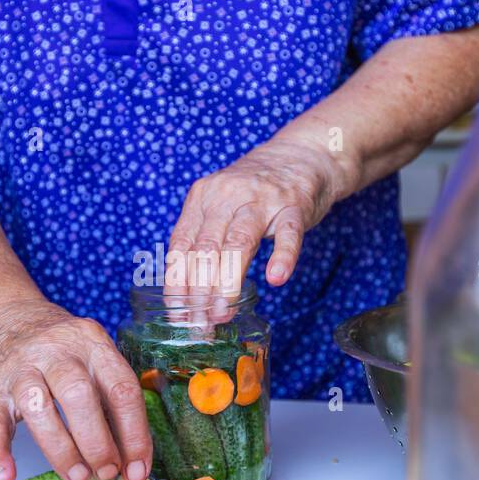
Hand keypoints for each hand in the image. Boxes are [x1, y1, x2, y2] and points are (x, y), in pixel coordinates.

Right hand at [0, 297, 151, 479]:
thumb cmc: (56, 348)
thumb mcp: (90, 355)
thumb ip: (108, 397)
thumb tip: (130, 457)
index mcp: (91, 343)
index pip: (121, 389)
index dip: (134, 435)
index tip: (138, 469)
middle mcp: (56, 350)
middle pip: (80, 396)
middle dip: (98, 443)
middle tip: (107, 473)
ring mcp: (20, 368)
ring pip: (40, 409)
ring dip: (62, 450)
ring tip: (78, 476)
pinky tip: (5, 477)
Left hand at [167, 134, 356, 302]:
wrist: (301, 155)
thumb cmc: (255, 191)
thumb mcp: (220, 206)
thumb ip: (204, 240)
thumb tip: (189, 295)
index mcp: (202, 197)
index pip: (182, 245)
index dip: (177, 282)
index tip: (177, 314)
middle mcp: (227, 195)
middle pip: (206, 248)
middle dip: (200, 291)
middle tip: (200, 324)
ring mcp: (262, 199)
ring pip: (239, 242)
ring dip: (228, 281)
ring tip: (223, 312)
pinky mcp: (294, 206)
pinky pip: (289, 234)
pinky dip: (282, 256)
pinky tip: (276, 278)